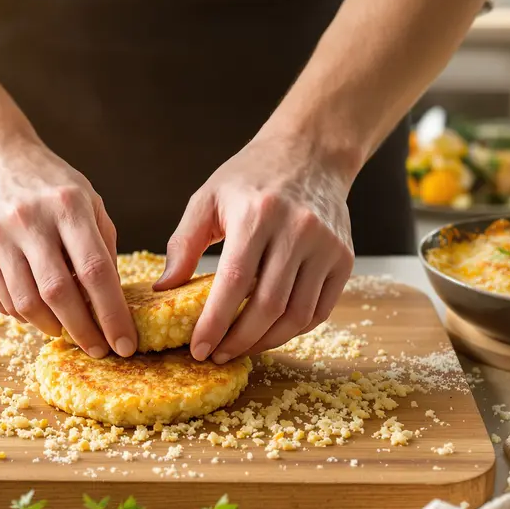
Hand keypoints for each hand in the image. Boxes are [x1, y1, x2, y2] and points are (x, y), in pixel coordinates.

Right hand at [0, 141, 136, 357]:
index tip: (125, 344)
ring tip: (67, 328)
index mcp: (66, 205)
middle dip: (84, 331)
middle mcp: (27, 222)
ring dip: (52, 326)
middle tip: (99, 350)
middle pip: (58, 294)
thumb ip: (103, 246)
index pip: (94, 271)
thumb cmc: (47, 184)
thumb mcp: (87, 199)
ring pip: (27, 306)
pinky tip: (38, 306)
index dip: (112, 314)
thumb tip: (111, 302)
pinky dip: (26, 314)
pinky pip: (4, 303)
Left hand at [156, 135, 354, 362]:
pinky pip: (319, 311)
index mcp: (257, 214)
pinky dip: (293, 330)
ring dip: (266, 342)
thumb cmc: (251, 177)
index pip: (234, 282)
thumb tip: (164, 289)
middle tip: (216, 355)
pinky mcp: (345, 259)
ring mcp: (326, 246)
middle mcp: (298, 230)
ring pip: (297, 315)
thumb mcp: (207, 199)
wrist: (310, 153)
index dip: (215, 322)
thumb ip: (183, 244)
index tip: (197, 349)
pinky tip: (269, 332)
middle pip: (268, 306)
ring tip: (240, 348)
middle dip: (238, 340)